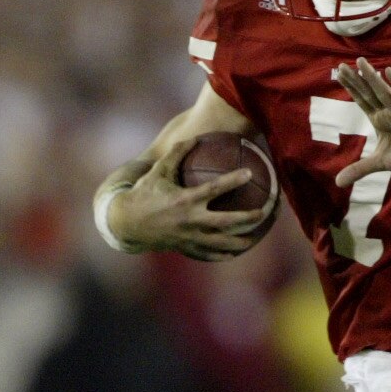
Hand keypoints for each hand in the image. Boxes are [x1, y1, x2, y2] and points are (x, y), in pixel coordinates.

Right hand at [106, 143, 273, 260]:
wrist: (126, 223)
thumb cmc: (143, 193)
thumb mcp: (158, 171)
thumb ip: (177, 154)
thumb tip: (194, 137)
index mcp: (185, 199)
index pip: (215, 189)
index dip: (233, 181)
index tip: (250, 173)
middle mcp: (190, 220)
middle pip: (226, 221)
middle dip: (247, 218)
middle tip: (264, 211)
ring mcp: (188, 237)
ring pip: (220, 242)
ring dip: (239, 241)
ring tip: (255, 237)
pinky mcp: (184, 247)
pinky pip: (207, 254)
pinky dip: (221, 254)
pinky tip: (234, 253)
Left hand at [332, 61, 390, 187]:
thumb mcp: (381, 163)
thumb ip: (360, 169)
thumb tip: (338, 182)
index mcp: (380, 119)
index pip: (362, 100)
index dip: (351, 87)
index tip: (338, 73)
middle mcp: (389, 112)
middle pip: (369, 93)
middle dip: (356, 80)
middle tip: (341, 66)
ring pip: (384, 92)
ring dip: (373, 78)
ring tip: (361, 62)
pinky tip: (388, 72)